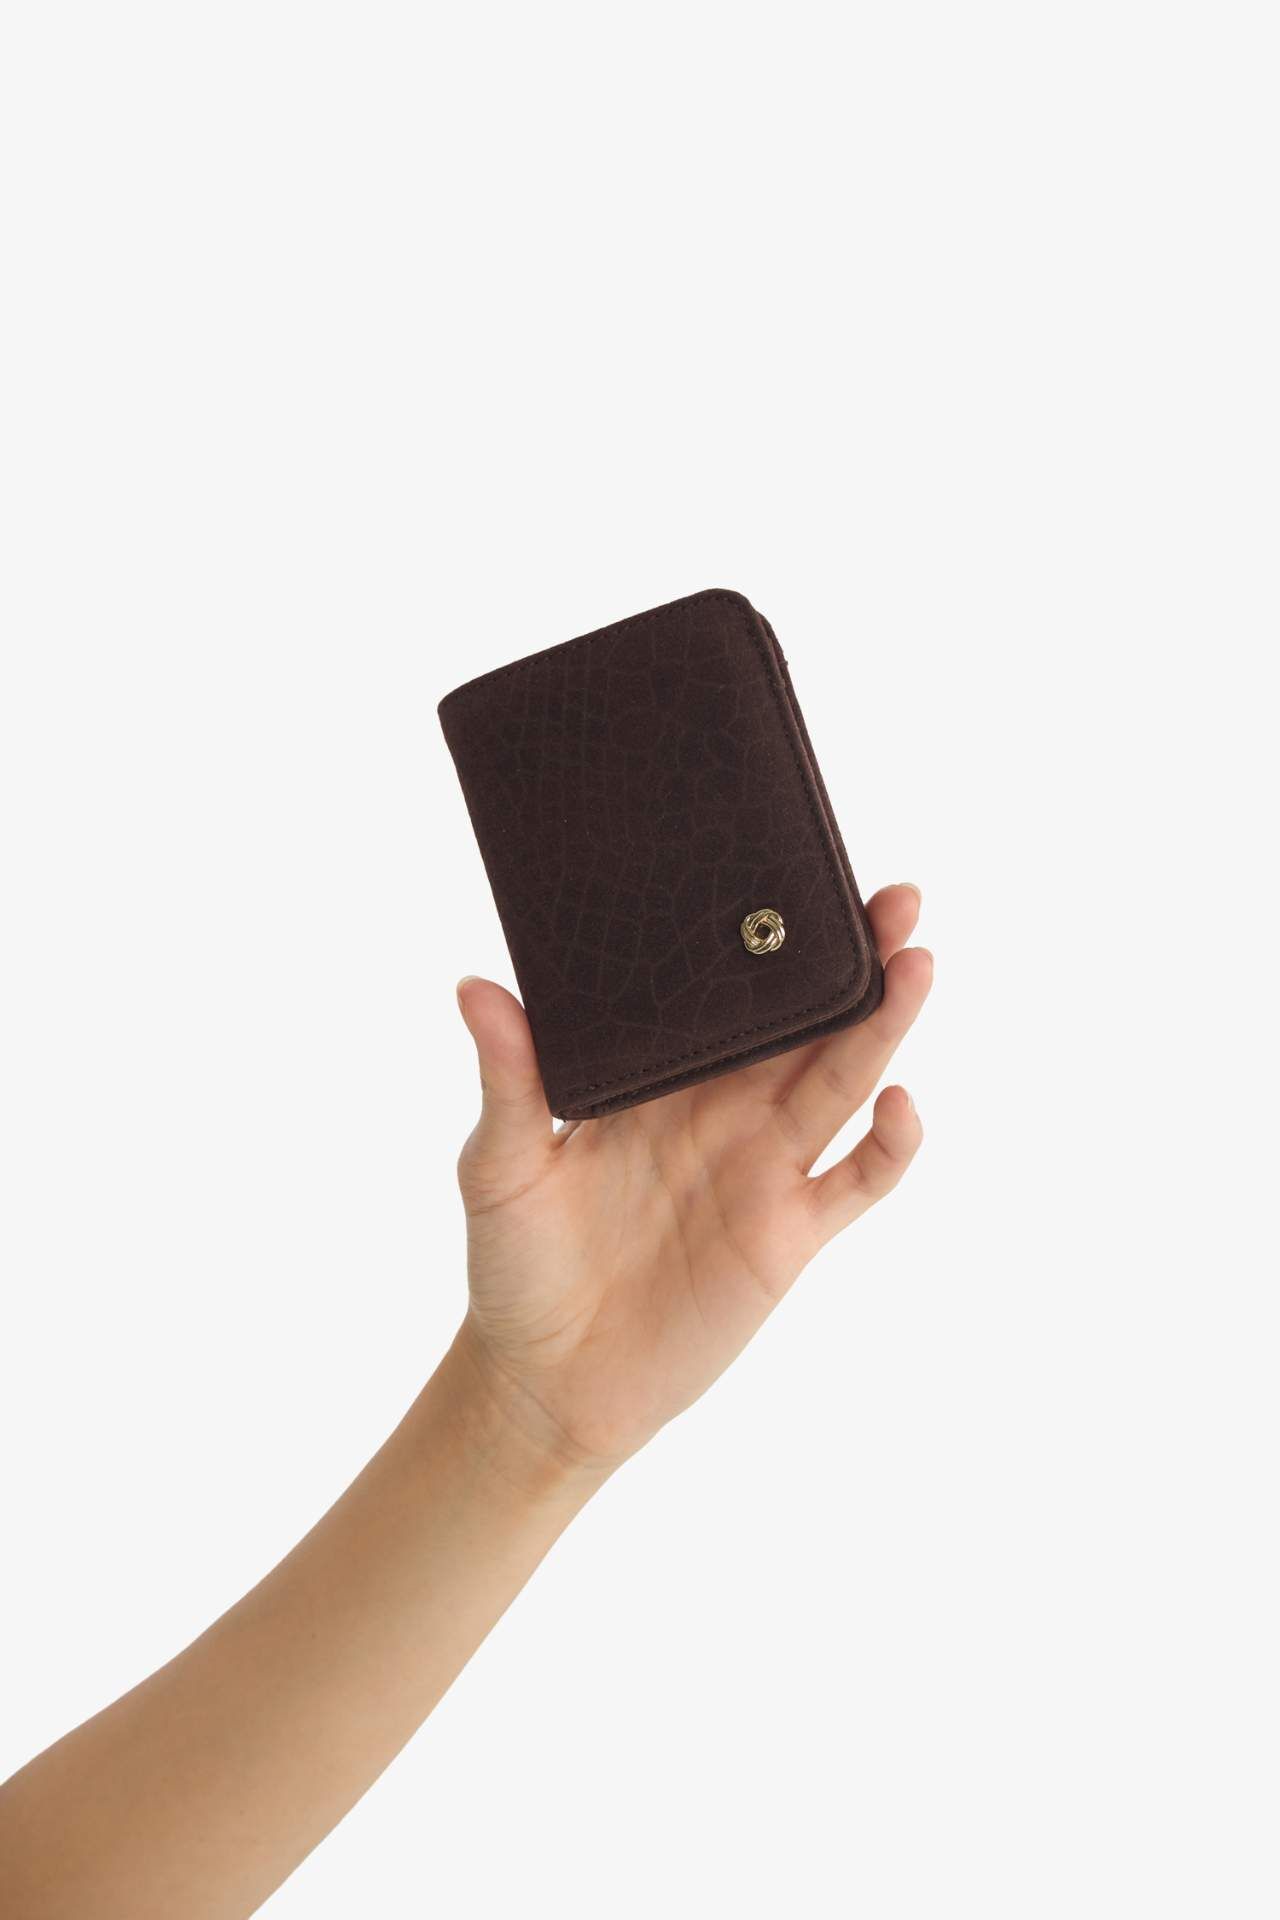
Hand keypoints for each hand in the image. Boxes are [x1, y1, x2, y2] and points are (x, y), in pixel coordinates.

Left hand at [450, 884, 931, 1482]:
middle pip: (804, 1020)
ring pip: (841, 1080)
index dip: (767, 936)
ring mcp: (763, 1167)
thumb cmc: (514, 1265)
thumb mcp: (499, 1164)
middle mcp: (723, 1108)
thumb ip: (507, 1079)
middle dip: (853, 958)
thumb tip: (474, 987)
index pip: (726, 990)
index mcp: (660, 1075)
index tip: (797, 873)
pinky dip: (891, 1145)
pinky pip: (858, 1182)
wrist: (543, 1381)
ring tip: (915, 963)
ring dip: (884, 1026)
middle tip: (895, 897)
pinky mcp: (789, 1235)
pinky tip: (901, 1104)